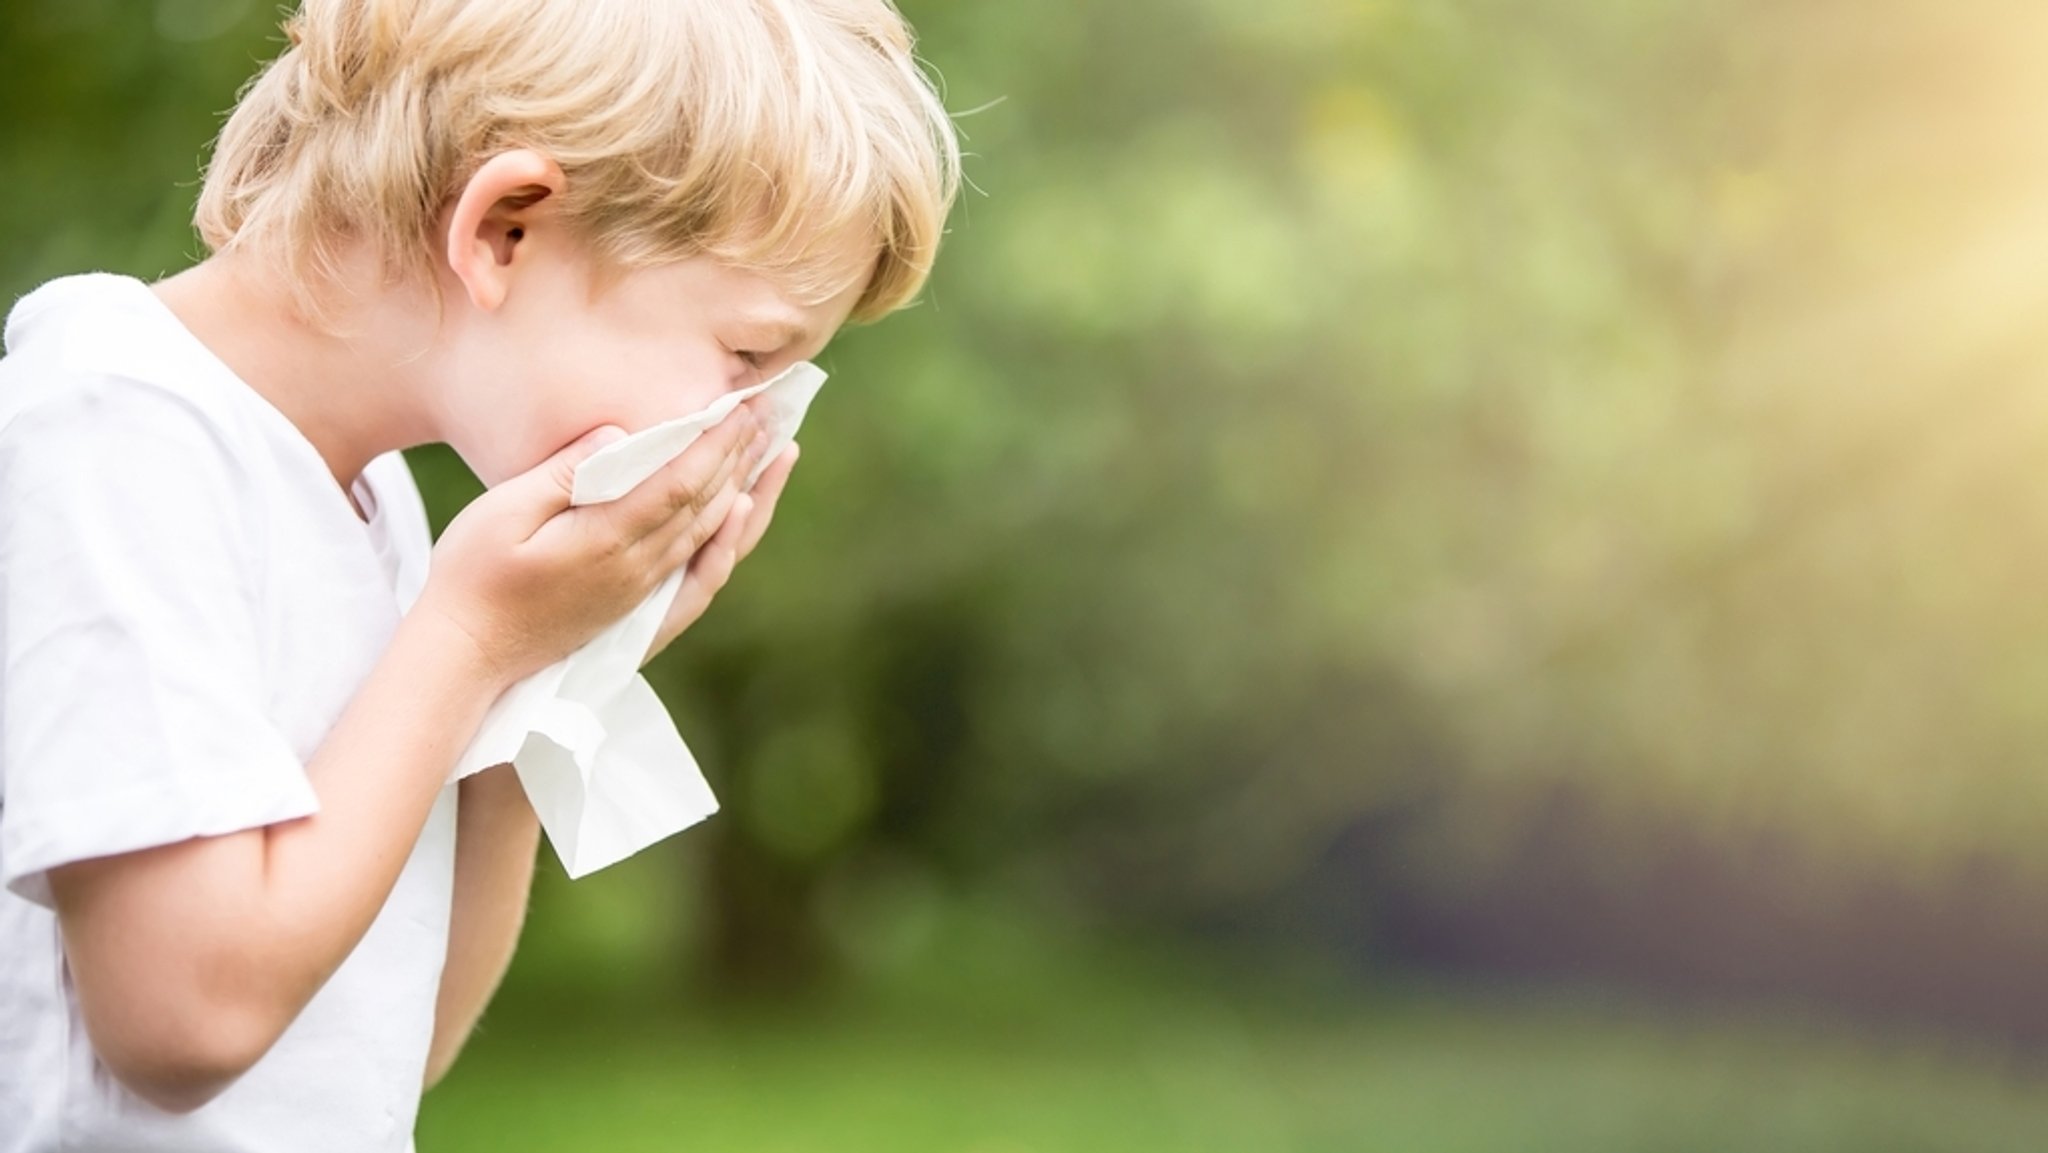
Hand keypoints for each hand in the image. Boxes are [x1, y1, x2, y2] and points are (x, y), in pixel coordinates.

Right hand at [416, 408, 771, 684]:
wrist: (467, 656)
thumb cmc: (471, 576)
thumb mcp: (502, 512)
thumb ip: (563, 473)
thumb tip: (618, 432)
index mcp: (607, 541)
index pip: (679, 484)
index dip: (715, 444)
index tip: (743, 407)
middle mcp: (638, 571)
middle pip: (707, 506)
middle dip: (741, 457)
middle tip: (772, 413)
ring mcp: (643, 596)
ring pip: (712, 537)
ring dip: (749, 492)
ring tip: (777, 454)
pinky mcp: (639, 614)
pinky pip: (701, 577)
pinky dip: (728, 543)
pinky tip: (740, 517)